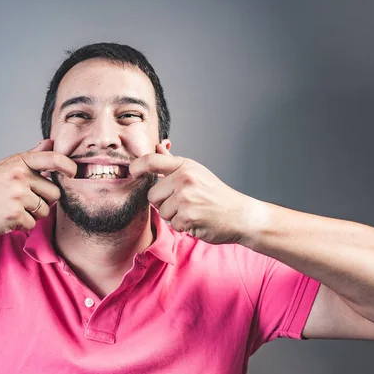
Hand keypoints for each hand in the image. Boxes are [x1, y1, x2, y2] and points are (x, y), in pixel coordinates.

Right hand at [0, 139, 75, 237]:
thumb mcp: (6, 166)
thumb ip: (31, 157)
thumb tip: (50, 142)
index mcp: (19, 162)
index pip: (53, 159)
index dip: (69, 166)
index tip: (73, 173)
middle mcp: (20, 176)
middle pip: (55, 193)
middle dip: (45, 201)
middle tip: (25, 202)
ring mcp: (17, 195)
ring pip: (45, 210)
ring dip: (33, 215)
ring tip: (13, 210)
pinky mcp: (14, 214)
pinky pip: (32, 224)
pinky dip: (22, 226)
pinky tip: (7, 219)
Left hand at [130, 144, 253, 244]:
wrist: (240, 215)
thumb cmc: (216, 194)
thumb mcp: (197, 172)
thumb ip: (173, 162)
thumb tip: (159, 146)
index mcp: (185, 166)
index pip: (152, 160)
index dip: (137, 166)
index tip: (132, 172)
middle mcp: (185, 179)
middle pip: (152, 195)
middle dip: (163, 203)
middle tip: (182, 203)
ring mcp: (186, 198)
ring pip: (161, 211)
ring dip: (174, 216)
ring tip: (192, 211)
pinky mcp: (188, 217)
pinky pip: (172, 225)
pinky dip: (183, 226)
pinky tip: (196, 221)